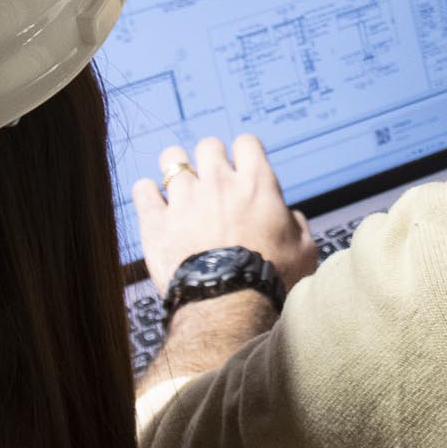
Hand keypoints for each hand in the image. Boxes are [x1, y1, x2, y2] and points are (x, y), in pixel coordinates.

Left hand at [133, 135, 317, 294]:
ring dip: (176, 168)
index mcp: (256, 184)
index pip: (247, 142)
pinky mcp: (156, 221)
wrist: (228, 305)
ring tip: (178, 184)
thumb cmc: (268, 280)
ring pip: (172, 158)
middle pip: (208, 145)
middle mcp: (218, 183)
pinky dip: (147, 193)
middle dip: (210, 158)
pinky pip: (143, 189)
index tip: (244, 168)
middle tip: (211, 179)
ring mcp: (183, 199)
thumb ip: (297, 225)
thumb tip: (291, 218)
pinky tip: (153, 202)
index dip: (245, 153)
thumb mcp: (303, 251)